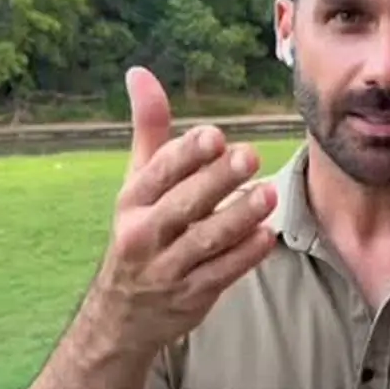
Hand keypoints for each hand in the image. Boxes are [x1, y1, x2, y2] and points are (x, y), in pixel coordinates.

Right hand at [81, 67, 277, 355]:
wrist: (121, 316)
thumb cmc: (140, 232)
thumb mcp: (137, 183)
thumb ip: (148, 129)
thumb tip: (140, 72)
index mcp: (131, 202)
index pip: (158, 173)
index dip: (186, 154)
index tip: (215, 135)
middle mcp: (144, 234)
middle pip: (184, 204)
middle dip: (217, 180)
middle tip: (249, 156)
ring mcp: (168, 268)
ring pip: (206, 240)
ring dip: (238, 216)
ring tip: (268, 193)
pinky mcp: (192, 295)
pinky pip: (221, 274)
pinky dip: (245, 256)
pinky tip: (268, 236)